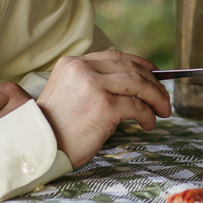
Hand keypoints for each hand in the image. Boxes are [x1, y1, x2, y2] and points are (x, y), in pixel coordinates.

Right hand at [35, 50, 171, 166]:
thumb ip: (92, 83)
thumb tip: (131, 85)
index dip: (140, 63)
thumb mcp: (68, 94)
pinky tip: (148, 124)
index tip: (154, 73)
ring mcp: (94, 86)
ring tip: (163, 111)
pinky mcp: (104, 106)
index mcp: (72, 63)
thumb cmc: (55, 128)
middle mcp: (83, 69)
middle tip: (163, 98)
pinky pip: (137, 106)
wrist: (39, 147)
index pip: (115, 56)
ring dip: (156, 97)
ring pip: (139, 83)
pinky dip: (148, 115)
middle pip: (131, 67)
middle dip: (154, 83)